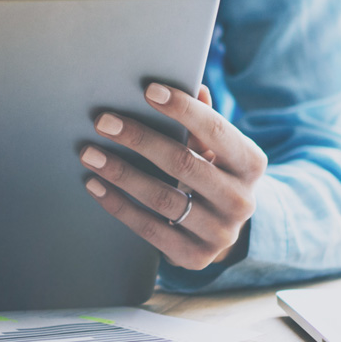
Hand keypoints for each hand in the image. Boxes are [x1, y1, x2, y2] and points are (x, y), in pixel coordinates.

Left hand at [80, 83, 267, 270]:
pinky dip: (118, 205)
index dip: (183, 109)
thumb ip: (205, 118)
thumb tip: (194, 85)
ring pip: (162, 198)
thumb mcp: (218, 148)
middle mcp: (241, 200)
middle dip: (139, 139)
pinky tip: (95, 185)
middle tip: (103, 122)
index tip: (148, 90)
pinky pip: (149, 229)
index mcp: (251, 164)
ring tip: (89, 153)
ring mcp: (219, 232)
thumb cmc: (214, 173)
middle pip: (182, 164)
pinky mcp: (194, 256)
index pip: (216, 130)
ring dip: (120, 173)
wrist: (224, 229)